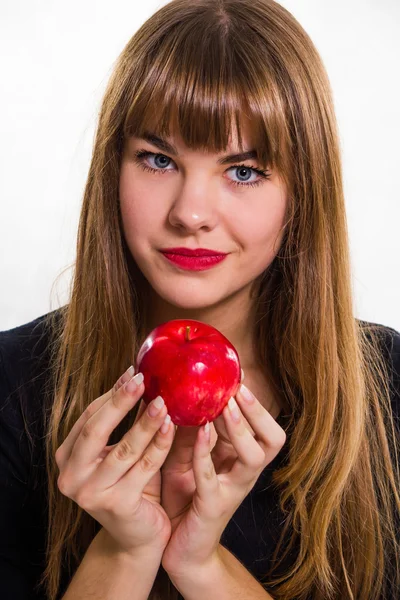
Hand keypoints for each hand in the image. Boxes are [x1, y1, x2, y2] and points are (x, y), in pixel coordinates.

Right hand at [55, 367, 175, 555]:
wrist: (138, 538)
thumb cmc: (131, 486)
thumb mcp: (121, 452)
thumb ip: (123, 423)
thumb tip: (139, 378)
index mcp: (67, 458)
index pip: (88, 417)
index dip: (112, 393)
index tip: (134, 372)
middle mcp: (71, 476)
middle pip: (97, 429)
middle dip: (121, 401)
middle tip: (143, 379)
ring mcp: (92, 493)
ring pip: (124, 448)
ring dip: (145, 421)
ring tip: (163, 400)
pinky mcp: (118, 505)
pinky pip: (144, 467)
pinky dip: (160, 444)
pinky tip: (172, 426)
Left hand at [160, 376, 286, 576]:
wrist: (179, 548)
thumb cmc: (184, 496)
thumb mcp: (186, 454)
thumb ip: (190, 427)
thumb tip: (182, 388)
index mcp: (242, 457)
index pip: (264, 426)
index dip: (255, 402)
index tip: (239, 374)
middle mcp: (245, 473)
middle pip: (272, 439)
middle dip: (257, 412)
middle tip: (238, 389)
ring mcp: (232, 490)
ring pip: (253, 457)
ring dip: (239, 429)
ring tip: (224, 407)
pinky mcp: (212, 507)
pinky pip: (212, 478)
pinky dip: (206, 453)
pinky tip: (200, 433)